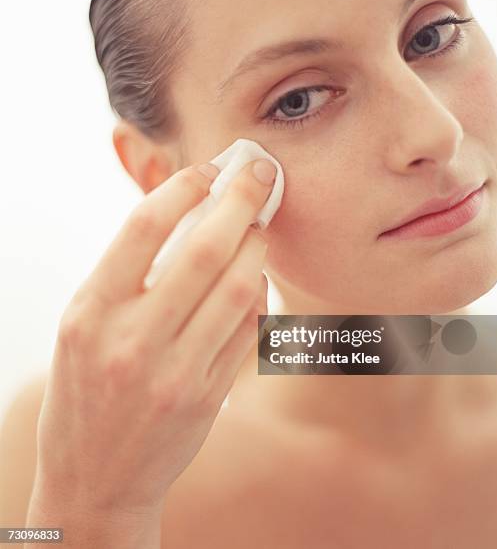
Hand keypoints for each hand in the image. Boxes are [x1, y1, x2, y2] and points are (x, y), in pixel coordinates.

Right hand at [30, 158, 275, 519]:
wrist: (95, 478)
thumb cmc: (85, 389)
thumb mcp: (86, 326)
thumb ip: (128, 275)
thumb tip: (189, 216)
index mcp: (91, 311)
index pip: (143, 227)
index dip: (183, 187)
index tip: (208, 169)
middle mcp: (132, 339)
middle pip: (204, 250)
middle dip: (241, 201)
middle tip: (260, 174)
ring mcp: (174, 371)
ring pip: (239, 288)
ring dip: (258, 246)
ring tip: (261, 226)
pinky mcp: (207, 396)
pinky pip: (248, 329)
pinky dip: (258, 293)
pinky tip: (256, 277)